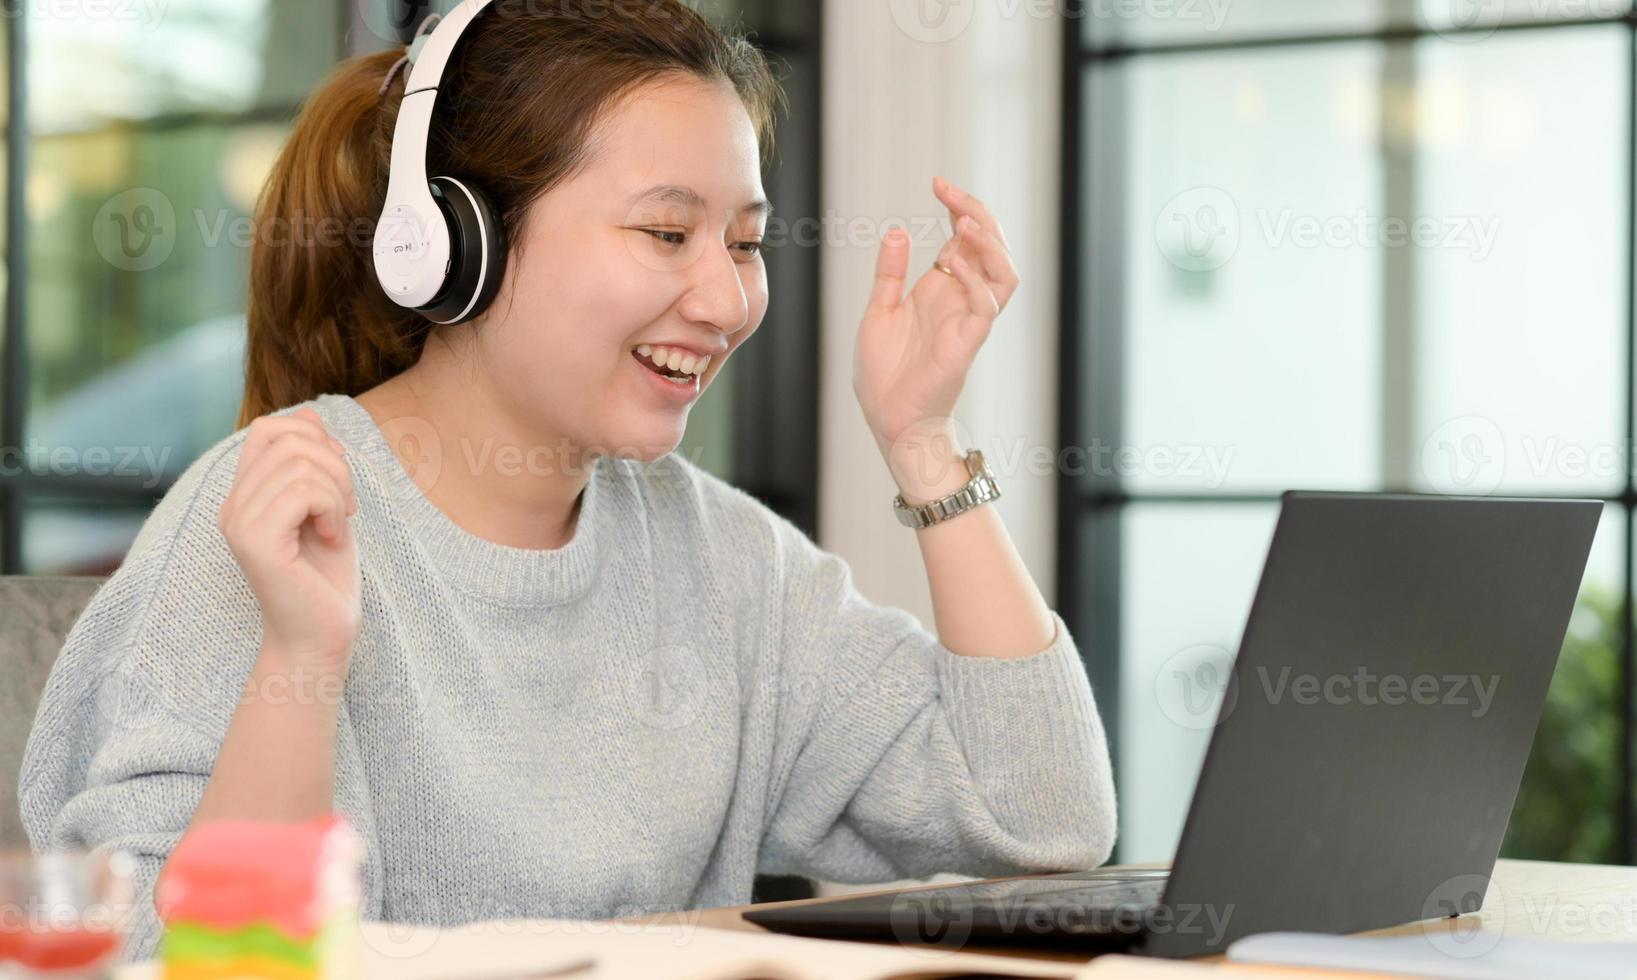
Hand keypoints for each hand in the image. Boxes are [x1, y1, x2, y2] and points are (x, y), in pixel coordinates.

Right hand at [218, 407, 360, 674]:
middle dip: (334, 463)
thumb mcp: (326, 508)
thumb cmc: (326, 579)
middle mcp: (232, 506)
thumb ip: (315, 464)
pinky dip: (332, 508)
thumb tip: (310, 413)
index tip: (338, 478)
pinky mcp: (255, 541)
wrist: (320, 638)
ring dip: (337, 489)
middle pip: (287, 438)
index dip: (313, 437)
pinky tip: (332, 536)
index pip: (268, 429)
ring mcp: (239, 523)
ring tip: (339, 523)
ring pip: (299, 463)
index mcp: (245, 496)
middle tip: (345, 506)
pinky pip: (303, 491)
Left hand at [853, 177, 1019, 483]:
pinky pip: (986, 309)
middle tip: (950, 193)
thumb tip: (897, 231)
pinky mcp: (966, 345)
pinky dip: (977, 283)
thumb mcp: (879, 312)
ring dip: (989, 246)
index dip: (959, 208)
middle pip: (991, 248)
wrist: (888, 420)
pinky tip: (953, 264)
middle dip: (977, 214)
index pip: (965, 239)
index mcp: (941, 289)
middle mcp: (960, 300)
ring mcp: (968, 322)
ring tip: (964, 223)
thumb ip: (890, 273)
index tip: (938, 184)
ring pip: (1003, 274)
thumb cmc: (885, 374)